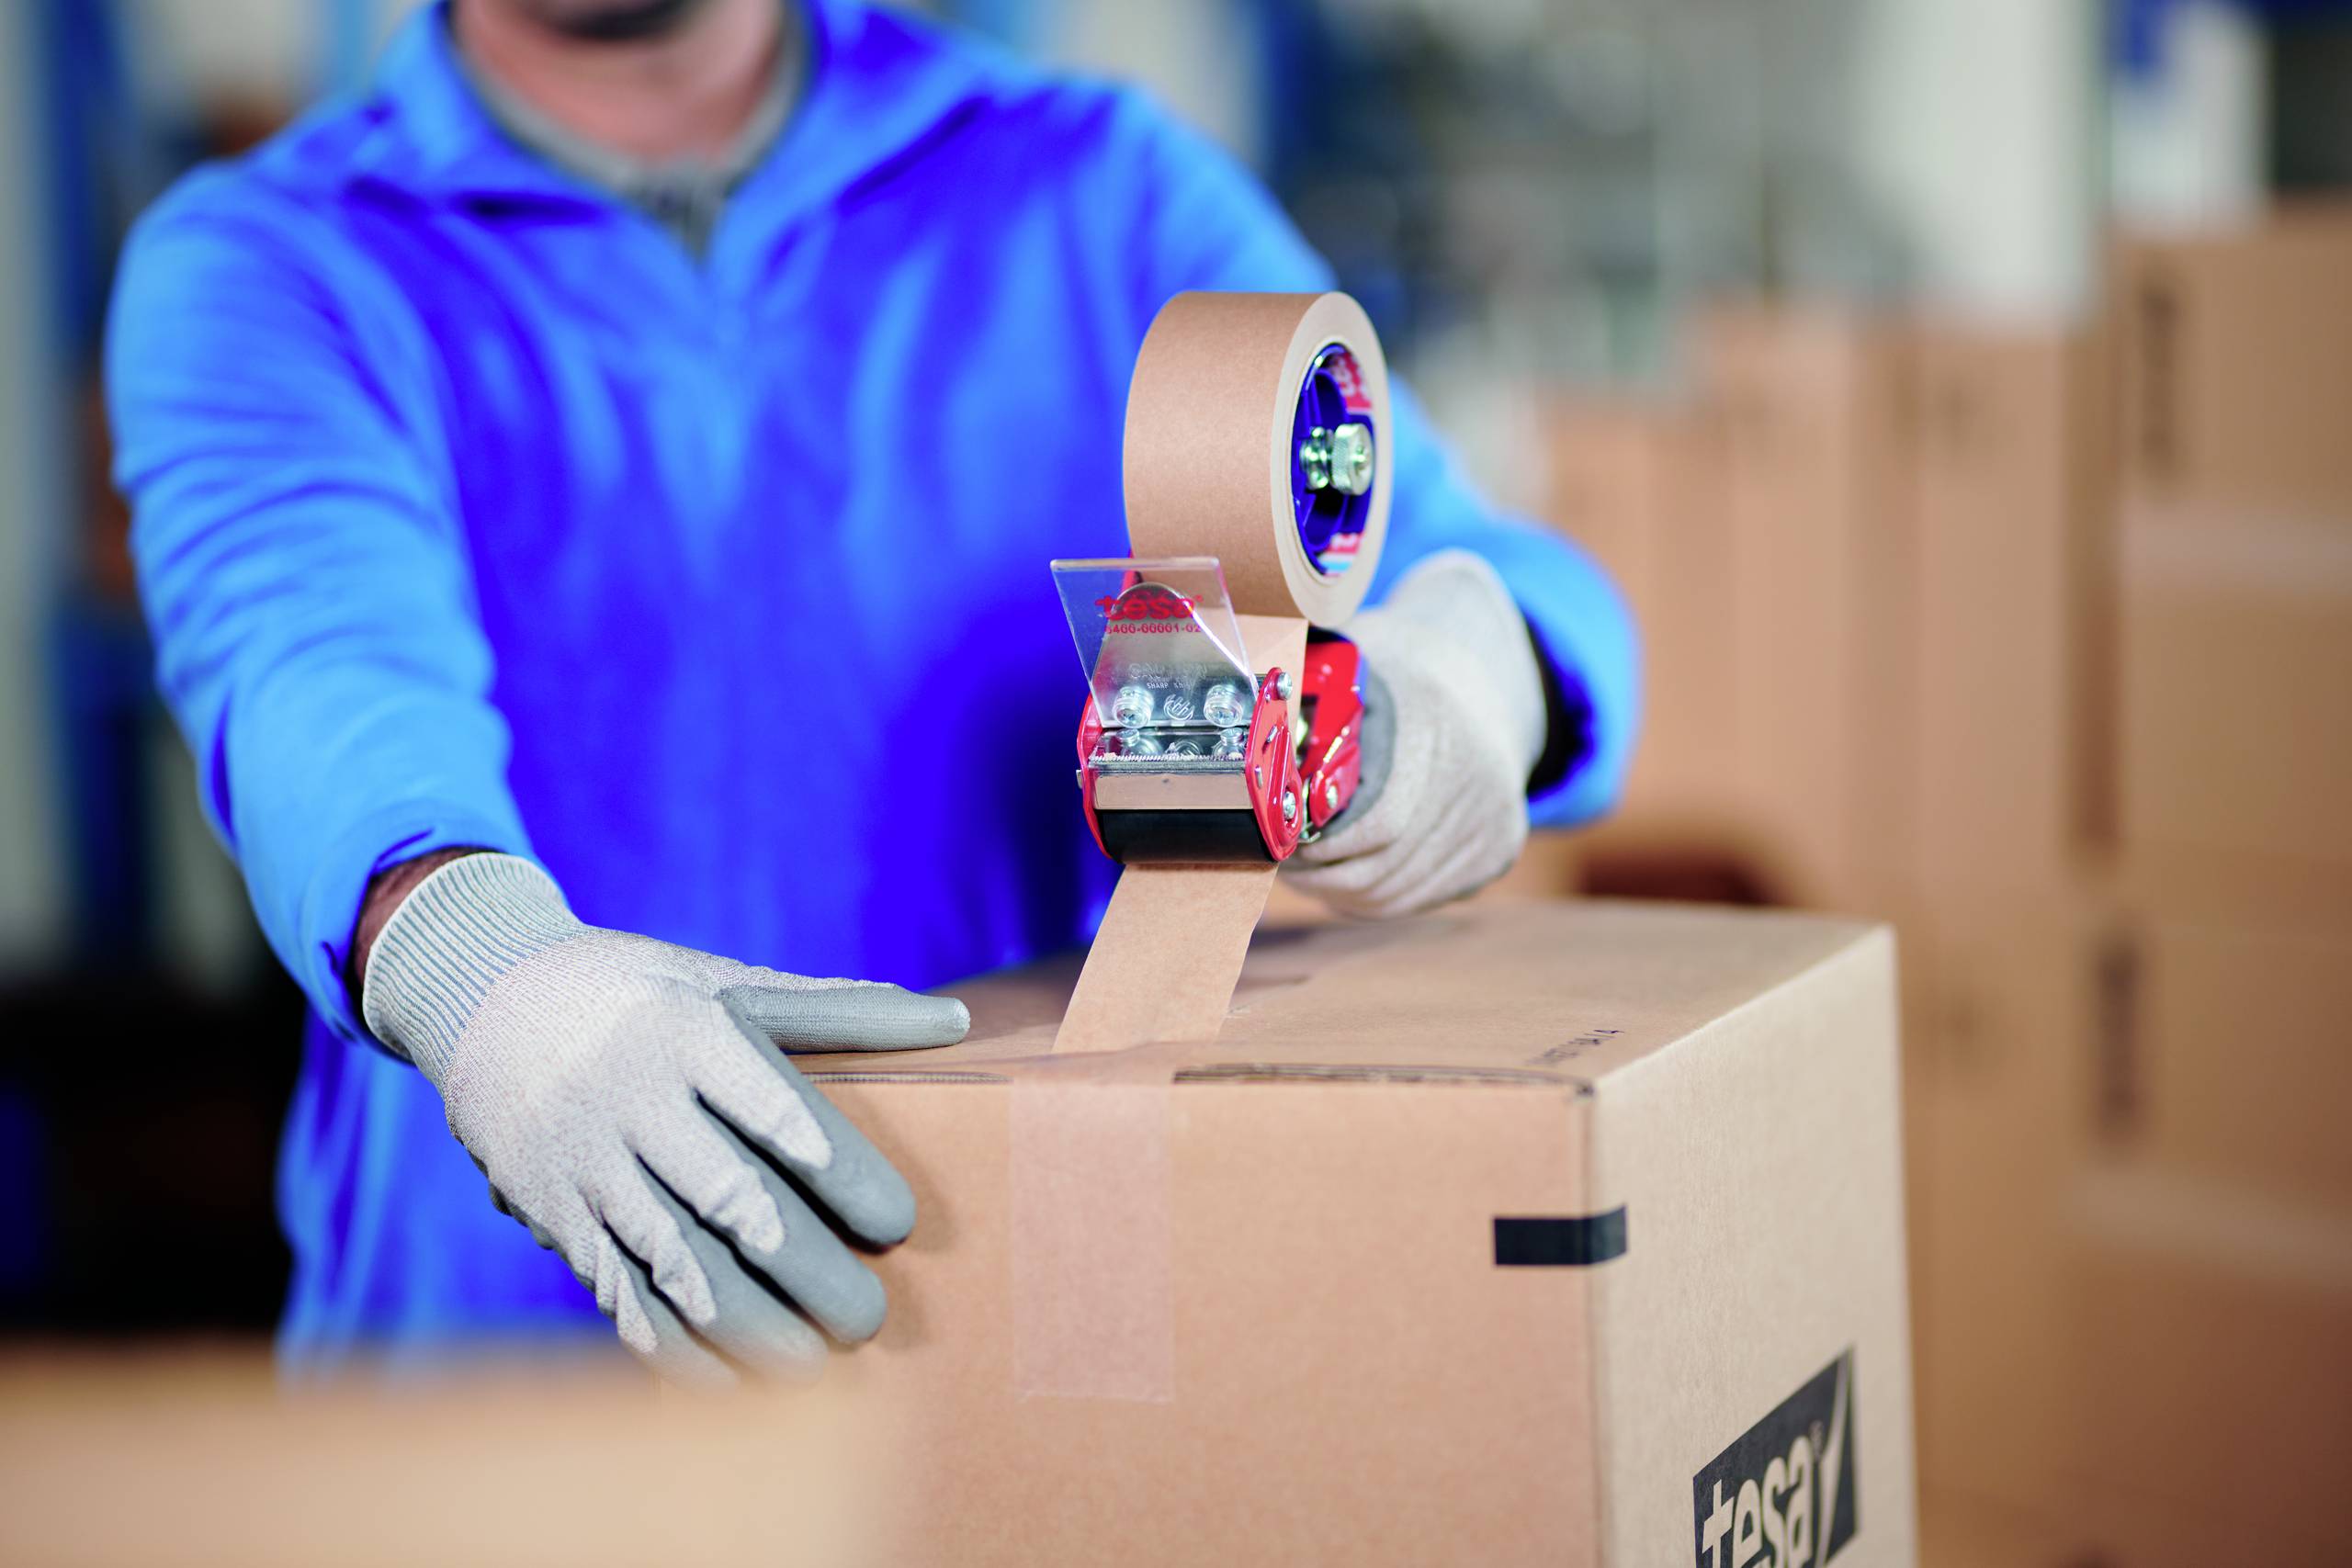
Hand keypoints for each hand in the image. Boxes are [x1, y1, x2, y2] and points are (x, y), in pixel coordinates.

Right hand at [359, 853, 967, 1382]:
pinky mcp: (548, 1206)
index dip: (845, 1174)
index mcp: (693, 1033)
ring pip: (672, 1257)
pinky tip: (722, 1379)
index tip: (899, 1224)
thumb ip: (839, 1010)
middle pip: (732, 1199)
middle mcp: (636, 1098)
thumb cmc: (640, 990)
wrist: (485, 993)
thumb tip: (954, 1022)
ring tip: (812, 1370)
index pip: (781, 1114)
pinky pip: (612, 1285)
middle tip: (870, 1320)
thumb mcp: (728, 978)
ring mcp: (586, 1158)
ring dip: (745, 1323)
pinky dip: (668, 1340)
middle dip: (807, 1269)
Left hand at [1287, 549, 1547, 916]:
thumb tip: (1238, 718)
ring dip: (1342, 891)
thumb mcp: (1356, 667)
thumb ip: (1306, 699)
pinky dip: (1375, 895)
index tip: (1280, 842)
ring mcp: (1493, 823)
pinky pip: (1420, 897)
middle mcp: (1480, 784)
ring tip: (1306, 871)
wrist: (1483, 681)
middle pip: (1383, 870)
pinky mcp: (1499, 850)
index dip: (1321, 847)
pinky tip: (1346, 874)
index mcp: (1440, 732)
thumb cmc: (1399, 674)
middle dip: (1321, 876)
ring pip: (1396, 894)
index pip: (1379, 824)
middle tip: (1281, 863)